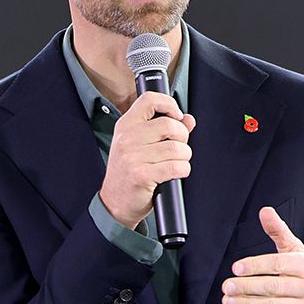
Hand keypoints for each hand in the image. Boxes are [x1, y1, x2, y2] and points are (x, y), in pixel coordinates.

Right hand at [98, 92, 195, 229]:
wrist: (114, 203)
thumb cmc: (129, 173)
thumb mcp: (140, 146)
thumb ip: (164, 130)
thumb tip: (188, 119)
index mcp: (125, 126)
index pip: (149, 100)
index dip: (169, 104)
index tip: (177, 116)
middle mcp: (127, 138)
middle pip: (170, 125)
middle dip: (183, 138)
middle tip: (178, 148)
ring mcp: (132, 157)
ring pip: (177, 148)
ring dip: (184, 157)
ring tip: (176, 163)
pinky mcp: (141, 175)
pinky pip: (176, 166)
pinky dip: (183, 170)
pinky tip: (176, 173)